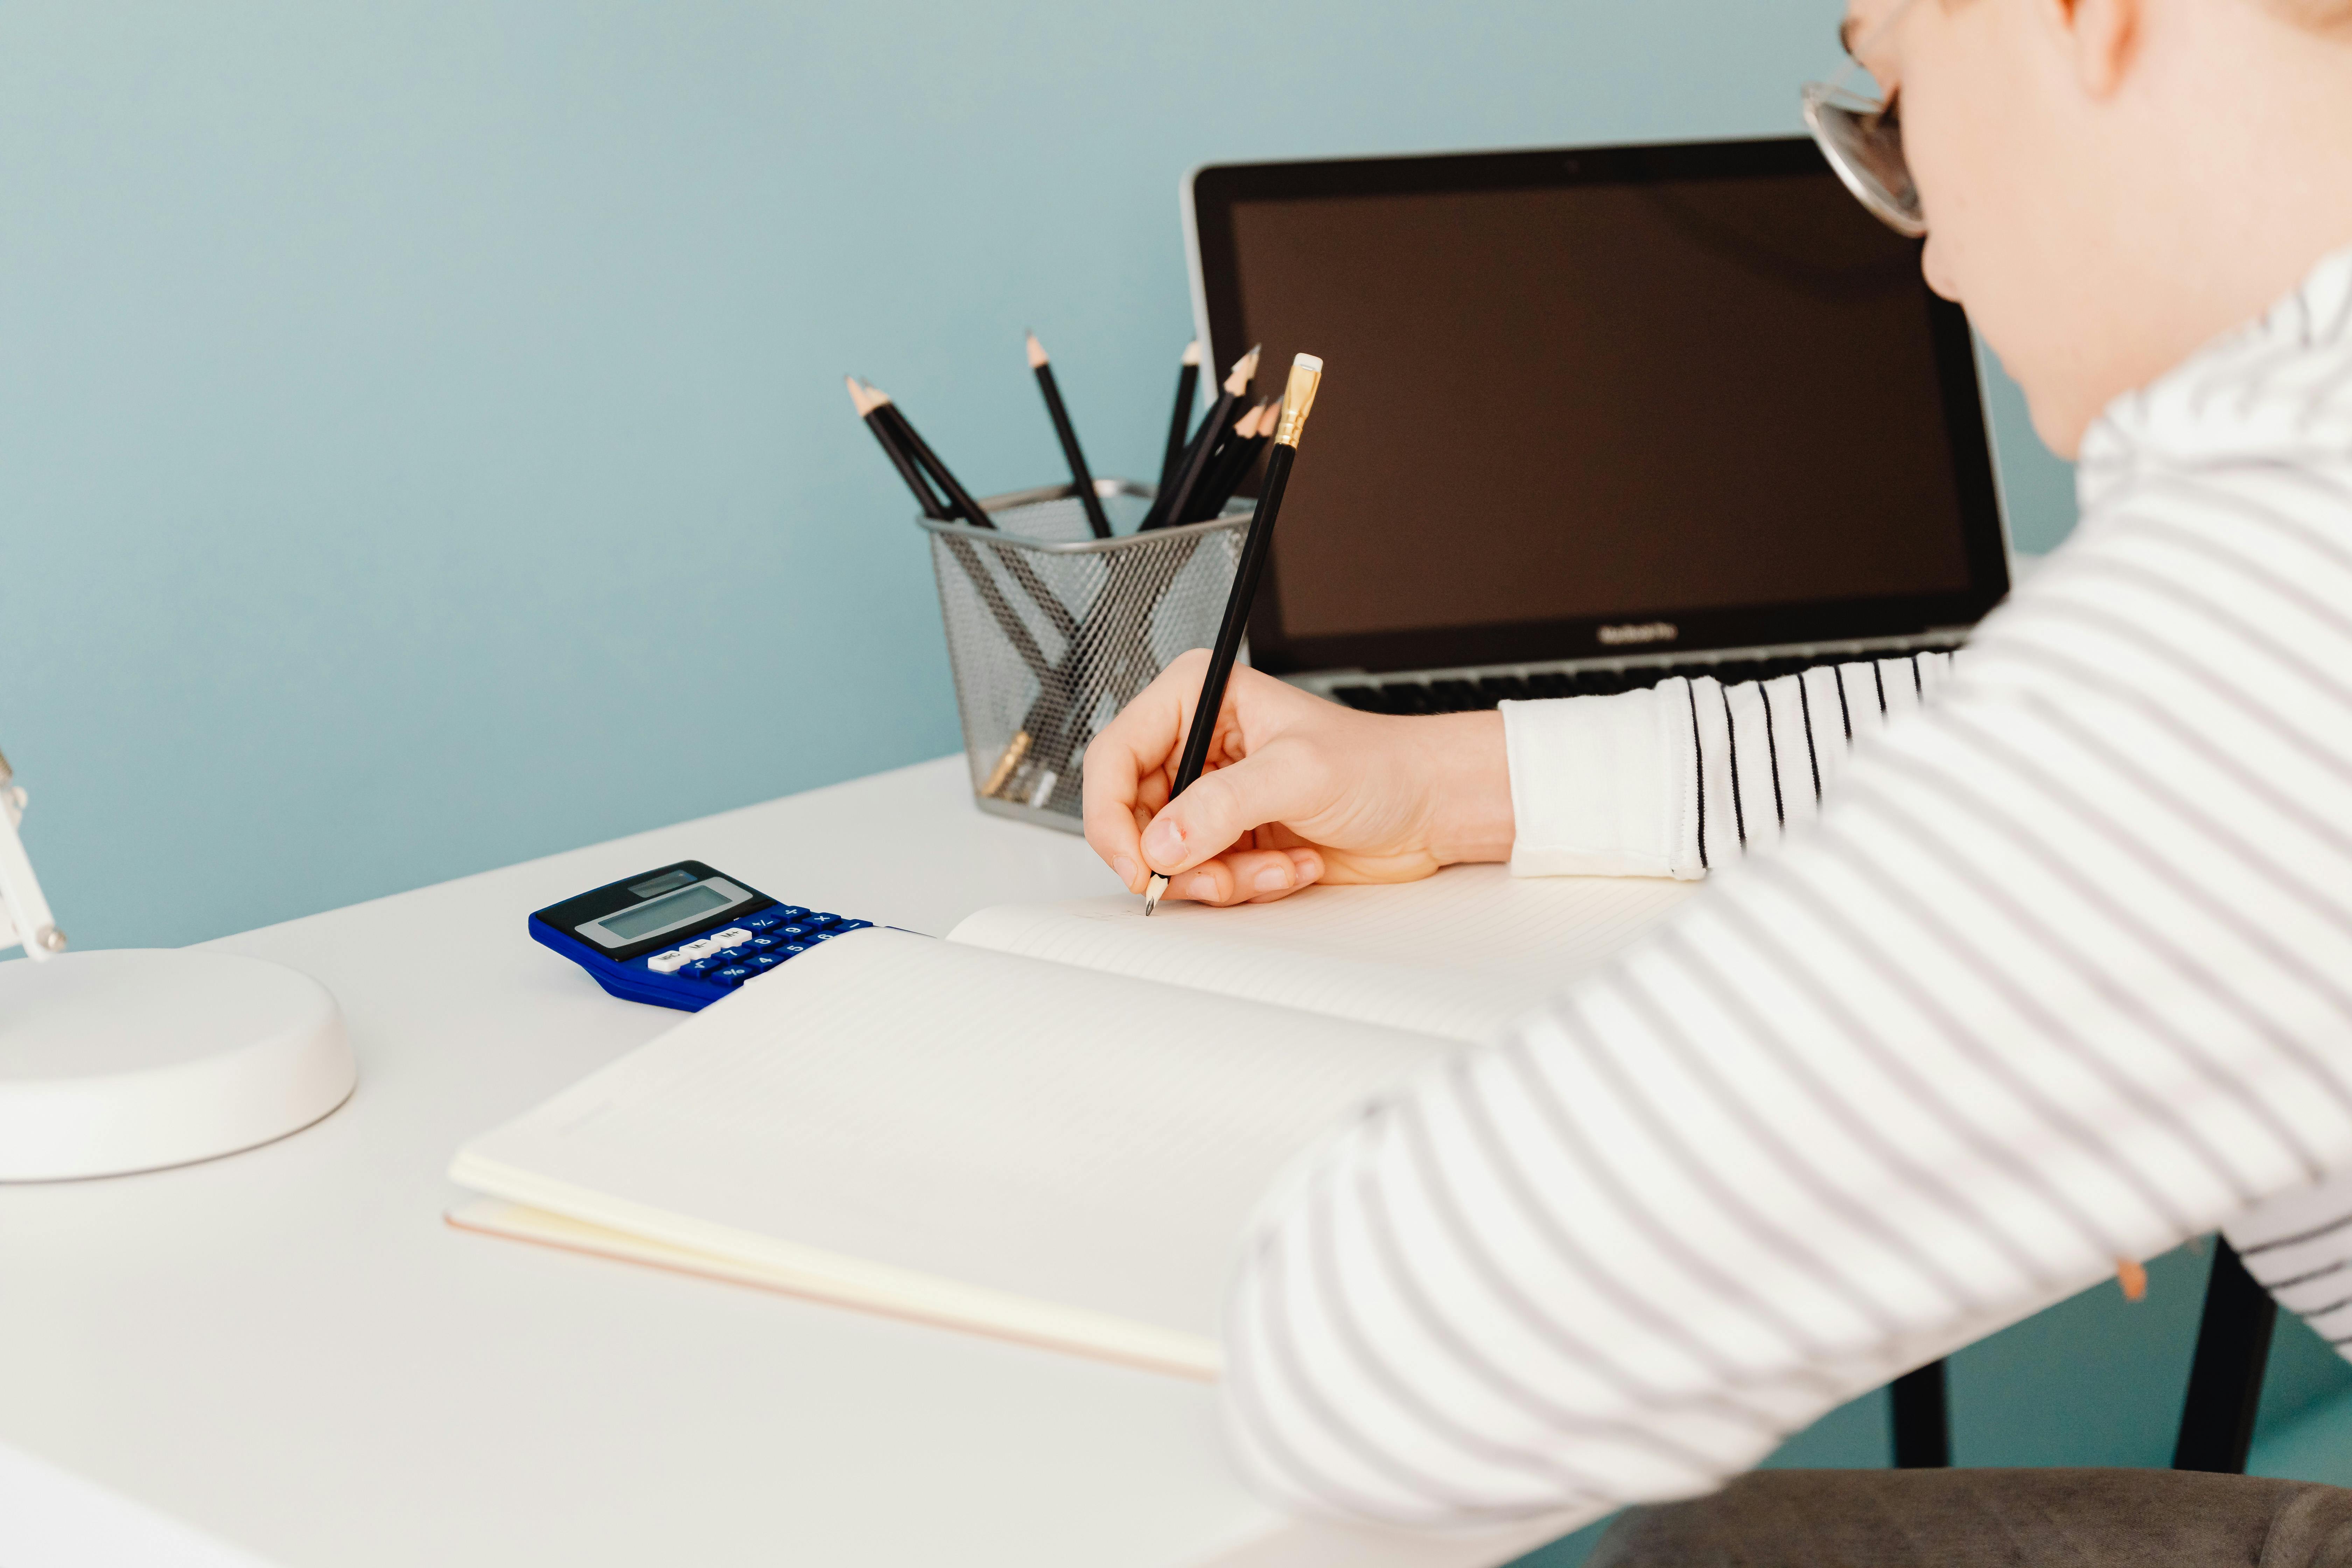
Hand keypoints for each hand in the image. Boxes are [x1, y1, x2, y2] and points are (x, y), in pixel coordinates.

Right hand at [1081, 652, 1514, 906]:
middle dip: (1179, 859)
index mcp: (1198, 698)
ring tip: (1276, 866)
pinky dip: (1247, 884)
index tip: (1138, 862)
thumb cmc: (1382, 764)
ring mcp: (1213, 796)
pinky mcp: (1232, 838)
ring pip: (1168, 857)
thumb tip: (1161, 842)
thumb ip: (1221, 806)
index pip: (1114, 756)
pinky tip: (1292, 865)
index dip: (1112, 816)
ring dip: (1222, 877)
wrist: (1430, 807)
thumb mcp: (1296, 774)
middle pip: (1132, 817)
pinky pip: (1205, 878)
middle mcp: (1197, 745)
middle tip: (1218, 877)